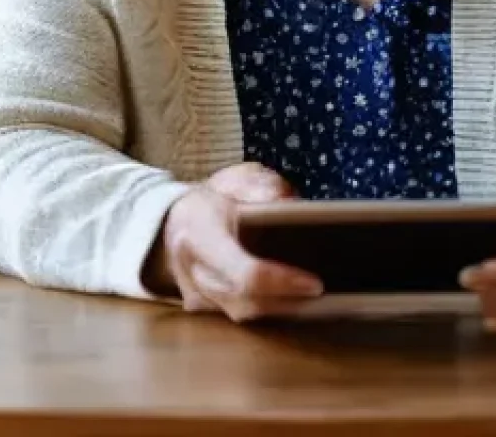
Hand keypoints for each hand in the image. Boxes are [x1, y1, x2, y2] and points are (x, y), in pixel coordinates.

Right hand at [145, 163, 322, 321]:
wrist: (174, 217)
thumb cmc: (213, 198)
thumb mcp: (238, 178)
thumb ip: (263, 187)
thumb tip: (289, 204)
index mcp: (199, 229)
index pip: (243, 272)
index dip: (282, 282)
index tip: (314, 282)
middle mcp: (191, 266)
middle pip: (244, 301)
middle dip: (288, 301)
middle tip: (321, 290)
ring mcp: (191, 290)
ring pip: (241, 313)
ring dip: (279, 309)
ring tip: (310, 297)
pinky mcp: (199, 306)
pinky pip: (235, 316)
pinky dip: (264, 310)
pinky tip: (287, 300)